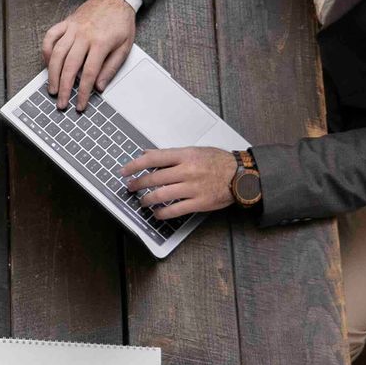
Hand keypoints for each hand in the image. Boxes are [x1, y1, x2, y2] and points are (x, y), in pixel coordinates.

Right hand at [41, 0, 137, 110]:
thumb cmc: (121, 22)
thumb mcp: (125, 47)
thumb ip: (111, 67)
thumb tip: (99, 86)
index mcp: (100, 43)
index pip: (89, 74)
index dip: (83, 93)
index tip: (80, 105)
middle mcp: (84, 36)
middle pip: (70, 67)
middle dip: (65, 88)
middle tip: (62, 103)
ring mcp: (73, 28)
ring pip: (57, 54)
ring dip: (53, 74)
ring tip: (52, 89)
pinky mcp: (66, 23)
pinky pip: (51, 36)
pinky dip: (47, 50)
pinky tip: (48, 63)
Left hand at [120, 147, 238, 220]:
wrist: (241, 176)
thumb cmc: (218, 162)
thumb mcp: (194, 151)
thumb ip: (171, 154)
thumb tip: (148, 153)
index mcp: (185, 155)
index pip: (153, 158)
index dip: (134, 165)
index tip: (124, 170)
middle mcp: (187, 170)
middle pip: (154, 178)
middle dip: (138, 184)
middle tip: (130, 187)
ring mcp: (193, 188)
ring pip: (161, 195)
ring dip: (147, 200)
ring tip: (142, 201)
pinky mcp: (199, 203)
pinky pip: (175, 210)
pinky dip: (162, 213)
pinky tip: (157, 213)